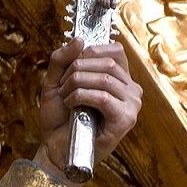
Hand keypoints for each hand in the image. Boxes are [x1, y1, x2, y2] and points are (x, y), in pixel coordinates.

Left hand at [35, 39, 141, 182]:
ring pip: (104, 78)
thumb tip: (80, 39)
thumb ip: (62, 58)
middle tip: (63, 85)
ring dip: (76, 84)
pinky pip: (103, 97)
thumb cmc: (59, 117)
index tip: (72, 64)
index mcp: (120, 79)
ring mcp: (131, 105)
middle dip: (77, 69)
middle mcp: (131, 90)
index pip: (116, 50)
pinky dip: (80, 96)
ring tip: (65, 97)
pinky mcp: (125, 120)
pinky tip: (71, 106)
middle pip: (107, 62)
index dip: (91, 50)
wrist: (56, 147)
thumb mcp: (55, 81)